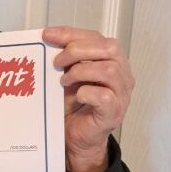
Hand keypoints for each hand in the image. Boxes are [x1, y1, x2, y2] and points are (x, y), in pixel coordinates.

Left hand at [44, 26, 134, 171]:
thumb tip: (48, 37)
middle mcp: (122, 75)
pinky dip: (87, 92)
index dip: (72, 34)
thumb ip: (65, 57)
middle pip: (110, 48)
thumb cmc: (73, 106)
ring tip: (64, 81)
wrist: (74, 137)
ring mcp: (121, 95)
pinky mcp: (113, 113)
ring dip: (81, 71)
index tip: (48, 35)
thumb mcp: (67, 74)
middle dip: (78, 50)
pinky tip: (76, 95)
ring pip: (109, 70)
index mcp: (112, 61)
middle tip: (57, 62)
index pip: (97, 37)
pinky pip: (105, 96)